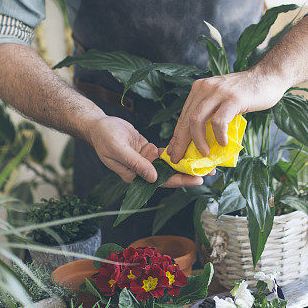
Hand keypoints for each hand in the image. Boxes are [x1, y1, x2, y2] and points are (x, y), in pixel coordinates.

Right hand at [87, 116, 202, 187]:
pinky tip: (191, 149)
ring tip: (204, 162)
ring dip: (185, 163)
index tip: (196, 179)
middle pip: (169, 175)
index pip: (160, 182)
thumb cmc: (104, 137)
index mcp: (134, 175)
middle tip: (208, 172)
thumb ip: (136, 164)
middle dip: (188, 174)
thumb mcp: (118, 149)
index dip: (179, 181)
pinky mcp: (148, 150)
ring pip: (169, 165)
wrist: (99, 125)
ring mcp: (146, 161)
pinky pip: (165, 153)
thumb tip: (154, 178)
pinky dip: (177, 152)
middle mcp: (142, 171)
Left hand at [166, 69, 287, 162]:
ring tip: (204, 153)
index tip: (174, 151)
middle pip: (186, 119)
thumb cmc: (247, 92)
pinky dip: (219, 135)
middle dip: (181, 141)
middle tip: (178, 158)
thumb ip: (211, 112)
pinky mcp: (233, 99)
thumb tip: (200, 139)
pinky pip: (219, 121)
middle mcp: (206, 88)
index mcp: (200, 88)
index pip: (184, 115)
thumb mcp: (223, 98)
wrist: (269, 76)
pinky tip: (223, 143)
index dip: (177, 135)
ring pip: (197, 120)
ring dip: (198, 141)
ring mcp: (219, 92)